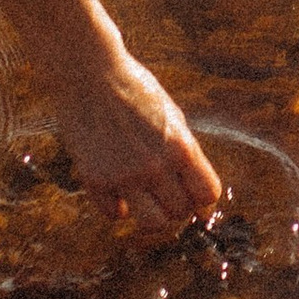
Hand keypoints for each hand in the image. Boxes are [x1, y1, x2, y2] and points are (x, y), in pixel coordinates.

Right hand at [57, 53, 224, 229]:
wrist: (90, 74)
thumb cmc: (134, 90)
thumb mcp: (171, 116)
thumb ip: (185, 152)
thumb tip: (200, 193)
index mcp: (181, 146)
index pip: (207, 194)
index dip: (200, 194)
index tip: (190, 188)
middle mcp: (156, 166)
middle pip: (181, 212)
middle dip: (176, 204)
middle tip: (164, 190)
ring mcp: (125, 176)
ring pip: (153, 223)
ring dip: (152, 214)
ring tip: (144, 198)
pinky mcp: (96, 181)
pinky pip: (115, 214)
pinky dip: (118, 207)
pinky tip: (116, 189)